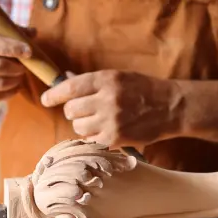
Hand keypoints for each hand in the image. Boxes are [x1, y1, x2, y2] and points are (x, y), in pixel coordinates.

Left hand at [40, 70, 181, 146]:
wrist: (171, 107)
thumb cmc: (144, 89)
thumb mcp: (120, 77)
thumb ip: (94, 82)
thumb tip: (65, 82)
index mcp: (107, 79)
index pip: (70, 87)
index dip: (54, 95)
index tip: (46, 99)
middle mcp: (107, 99)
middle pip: (71, 110)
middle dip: (74, 111)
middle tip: (85, 110)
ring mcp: (111, 120)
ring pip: (78, 127)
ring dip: (84, 125)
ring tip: (99, 120)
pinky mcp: (115, 138)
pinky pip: (91, 140)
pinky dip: (94, 137)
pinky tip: (106, 130)